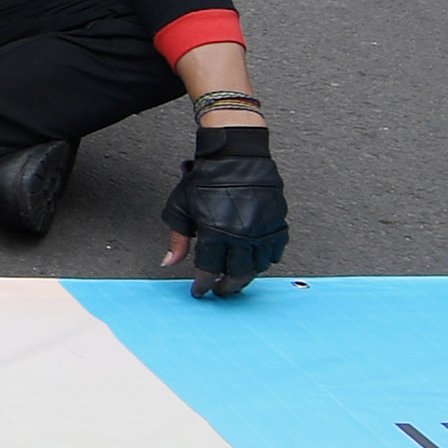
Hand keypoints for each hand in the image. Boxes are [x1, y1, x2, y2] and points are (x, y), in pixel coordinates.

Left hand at [162, 134, 287, 296]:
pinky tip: (255, 261)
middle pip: (237, 274)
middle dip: (226, 287)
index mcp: (215, 232)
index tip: (200, 291)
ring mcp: (262, 230)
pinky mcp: (278, 223)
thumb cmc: (206, 179)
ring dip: (246, 275)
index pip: (209, 270)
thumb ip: (177, 239)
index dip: (203, 284)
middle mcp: (242, 234)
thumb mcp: (181, 208)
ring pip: (258, 266)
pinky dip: (266, 260)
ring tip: (236, 277)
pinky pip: (276, 251)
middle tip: (220, 290)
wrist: (235, 157)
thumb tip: (170, 262)